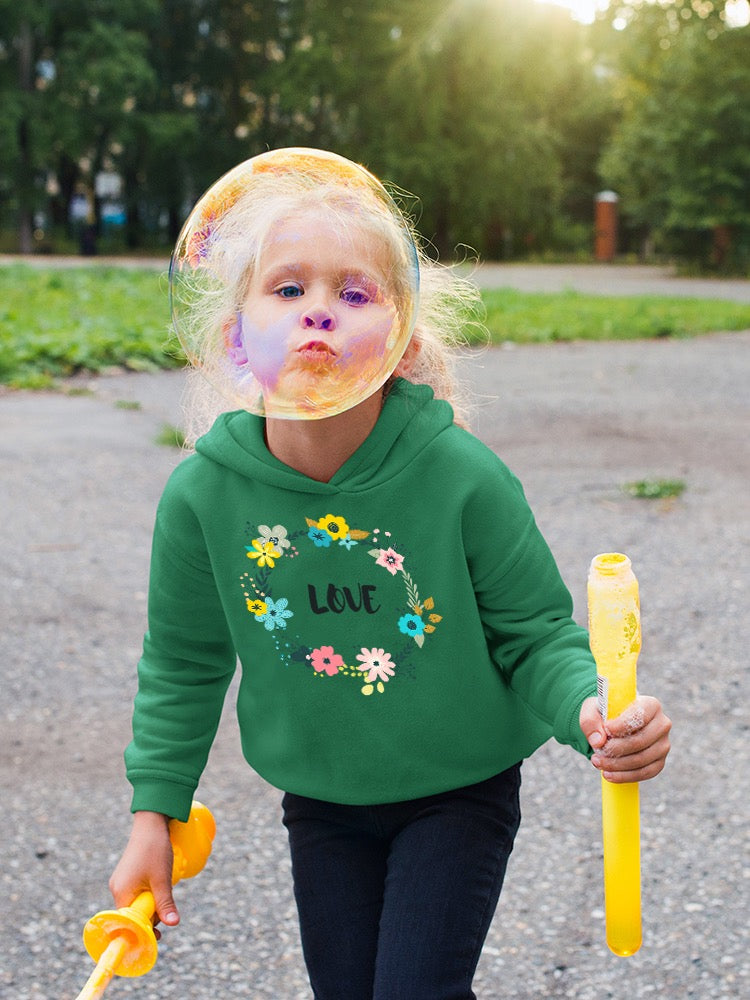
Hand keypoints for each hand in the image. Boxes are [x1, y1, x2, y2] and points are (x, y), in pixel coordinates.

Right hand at [109, 811, 179, 933]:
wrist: (151, 823)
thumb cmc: (155, 850)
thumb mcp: (162, 879)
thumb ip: (165, 904)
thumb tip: (173, 924)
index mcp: (121, 893)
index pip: (129, 922)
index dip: (144, 930)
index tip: (159, 935)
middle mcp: (117, 889)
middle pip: (133, 914)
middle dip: (150, 916)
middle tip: (167, 912)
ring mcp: (121, 882)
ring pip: (137, 903)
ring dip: (151, 903)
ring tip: (164, 890)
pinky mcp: (127, 876)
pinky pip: (137, 893)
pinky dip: (149, 894)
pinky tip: (158, 884)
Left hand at [579, 694, 670, 782]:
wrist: (613, 725)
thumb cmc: (605, 714)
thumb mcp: (592, 710)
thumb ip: (591, 721)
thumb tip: (598, 741)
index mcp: (650, 705)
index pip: (640, 715)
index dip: (623, 725)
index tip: (606, 729)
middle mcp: (662, 724)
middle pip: (640, 741)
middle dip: (615, 749)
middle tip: (597, 752)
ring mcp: (663, 745)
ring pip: (641, 759)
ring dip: (617, 765)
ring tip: (597, 762)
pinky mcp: (659, 762)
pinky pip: (645, 773)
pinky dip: (625, 776)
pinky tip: (608, 775)